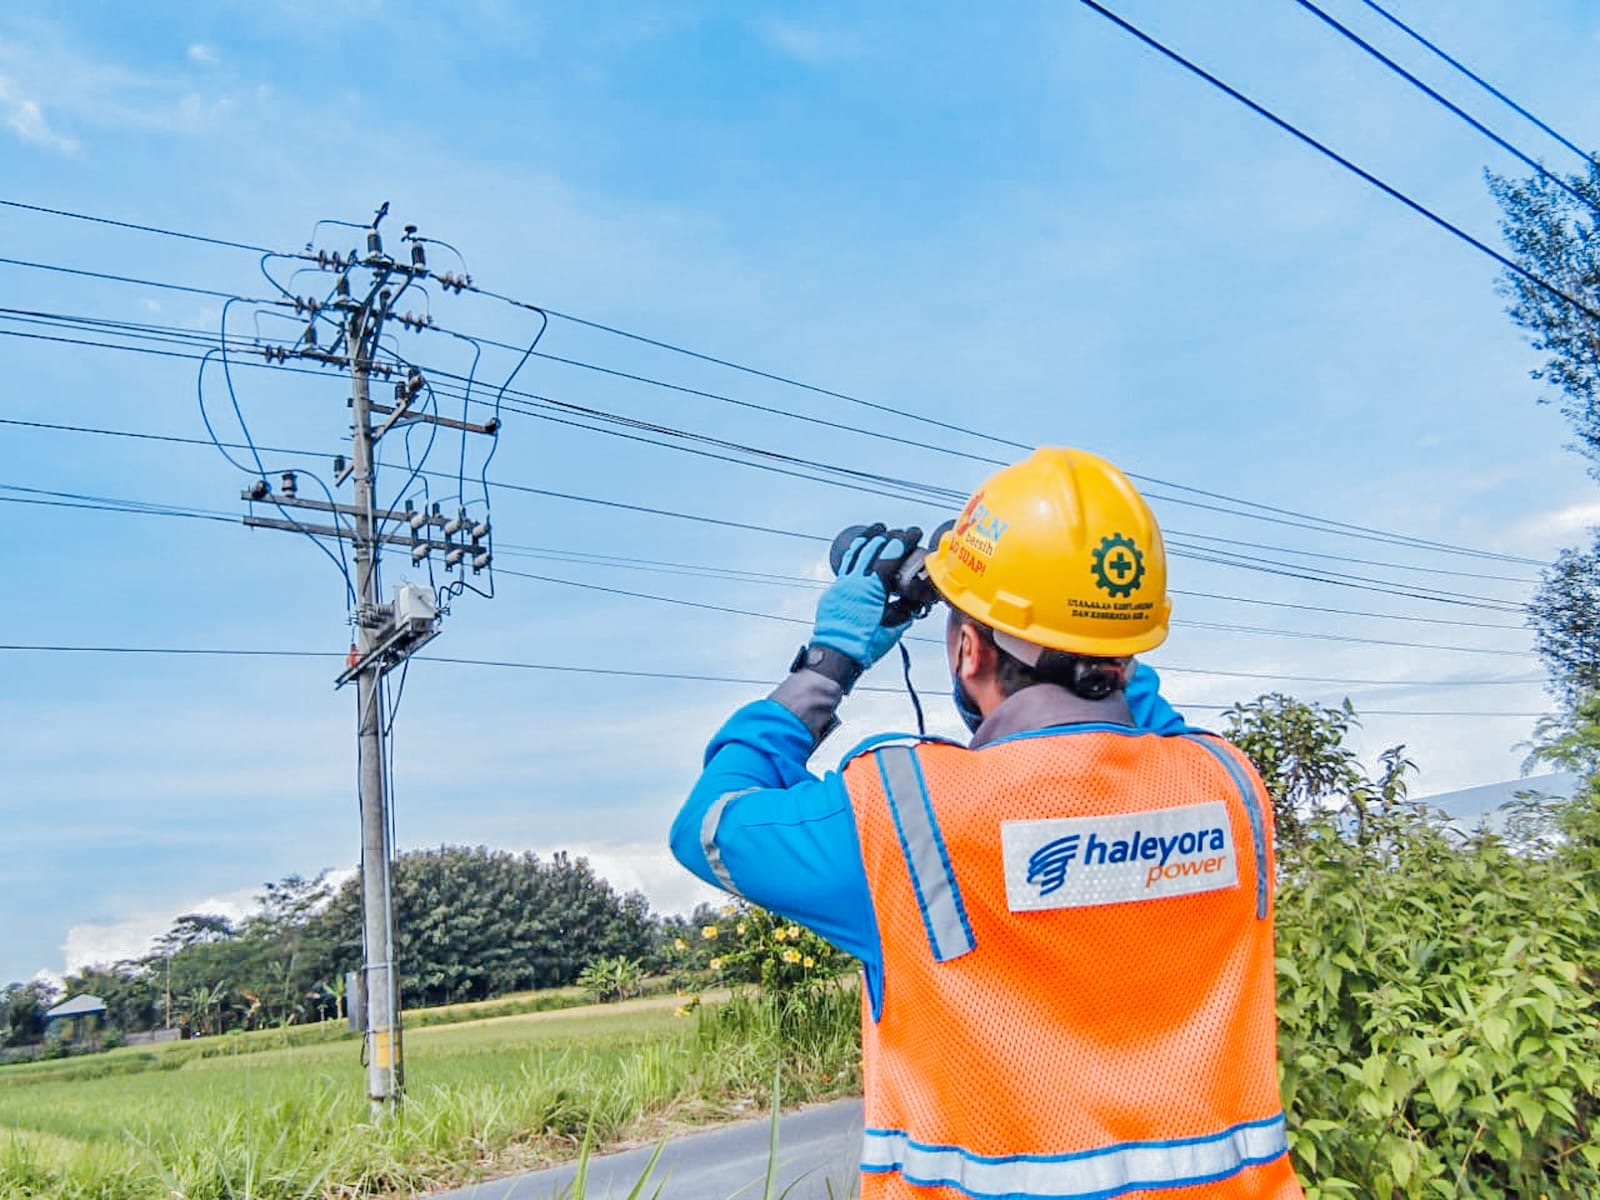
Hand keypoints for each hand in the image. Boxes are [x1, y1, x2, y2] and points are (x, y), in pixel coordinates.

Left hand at [811, 530, 913, 667]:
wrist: (834, 656)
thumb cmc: (862, 647)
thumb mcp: (892, 630)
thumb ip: (903, 613)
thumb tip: (911, 605)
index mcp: (872, 588)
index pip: (890, 554)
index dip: (904, 540)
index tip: (913, 533)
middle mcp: (855, 582)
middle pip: (872, 548)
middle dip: (887, 536)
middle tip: (899, 531)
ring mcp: (841, 585)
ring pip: (855, 553)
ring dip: (868, 539)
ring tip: (877, 530)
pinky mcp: (833, 592)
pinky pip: (845, 566)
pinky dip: (855, 555)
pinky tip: (859, 552)